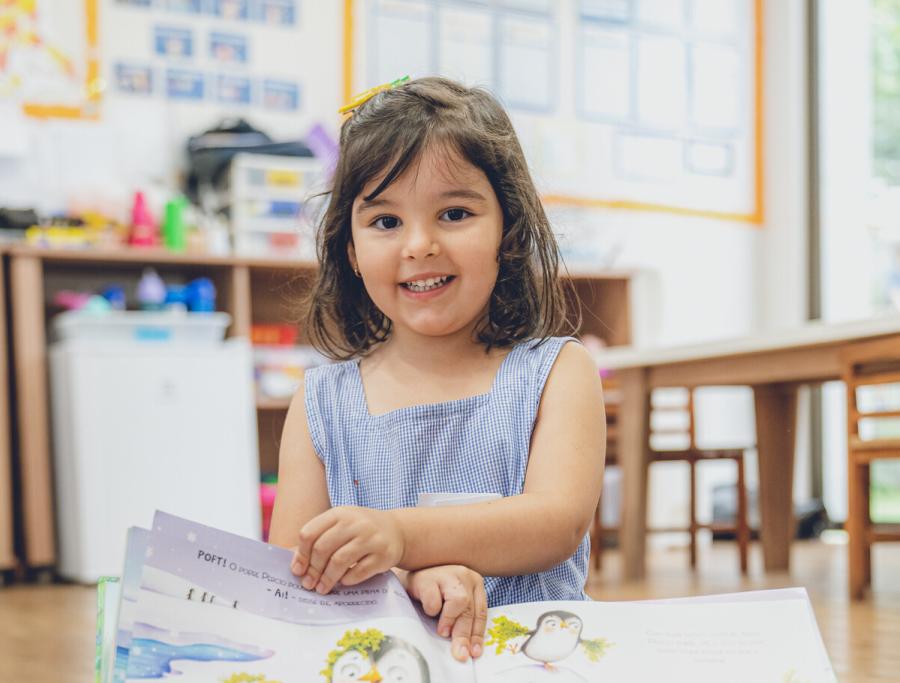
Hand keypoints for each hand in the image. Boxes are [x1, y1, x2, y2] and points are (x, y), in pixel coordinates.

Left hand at [290, 506, 405, 593]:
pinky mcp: (383, 555)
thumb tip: (295, 564)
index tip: (298, 570)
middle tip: (309, 584)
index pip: (309, 533)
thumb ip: (319, 538)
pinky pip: (358, 572)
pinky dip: (347, 580)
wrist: (397, 530)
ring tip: (322, 588)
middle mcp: (355, 522)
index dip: (300, 554)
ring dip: (327, 579)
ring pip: (339, 561)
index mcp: (339, 513)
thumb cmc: (361, 530)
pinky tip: (343, 582)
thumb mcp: (341, 525)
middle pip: (323, 548)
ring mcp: (371, 538)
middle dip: (313, 570)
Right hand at [404, 565, 487, 662]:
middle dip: (464, 635)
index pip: (481, 612)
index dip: (477, 634)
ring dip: (450, 621)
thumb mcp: (451, 606)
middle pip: (470, 610)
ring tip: (442, 632)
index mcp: (475, 583)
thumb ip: (461, 620)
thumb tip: (465, 649)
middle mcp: (465, 575)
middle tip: (460, 654)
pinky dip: (431, 610)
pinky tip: (426, 610)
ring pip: (459, 601)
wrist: (408, 577)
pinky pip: (434, 601)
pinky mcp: (429, 577)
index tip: (474, 653)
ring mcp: (447, 573)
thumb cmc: (431, 594)